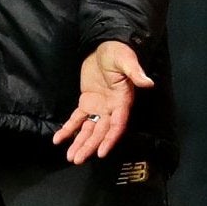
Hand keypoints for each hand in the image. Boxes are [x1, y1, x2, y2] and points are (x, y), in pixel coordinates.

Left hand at [52, 41, 155, 163]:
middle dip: (89, 146)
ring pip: (89, 130)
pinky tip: (58, 140)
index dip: (109, 139)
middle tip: (77, 159)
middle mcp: (111, 109)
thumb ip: (135, 73)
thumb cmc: (118, 53)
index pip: (117, 125)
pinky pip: (77, 119)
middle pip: (100, 132)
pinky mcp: (87, 103)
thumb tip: (148, 83)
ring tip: (70, 157)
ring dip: (80, 143)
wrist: (105, 46)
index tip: (101, 153)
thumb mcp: (126, 61)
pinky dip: (68, 129)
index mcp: (122, 102)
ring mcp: (99, 108)